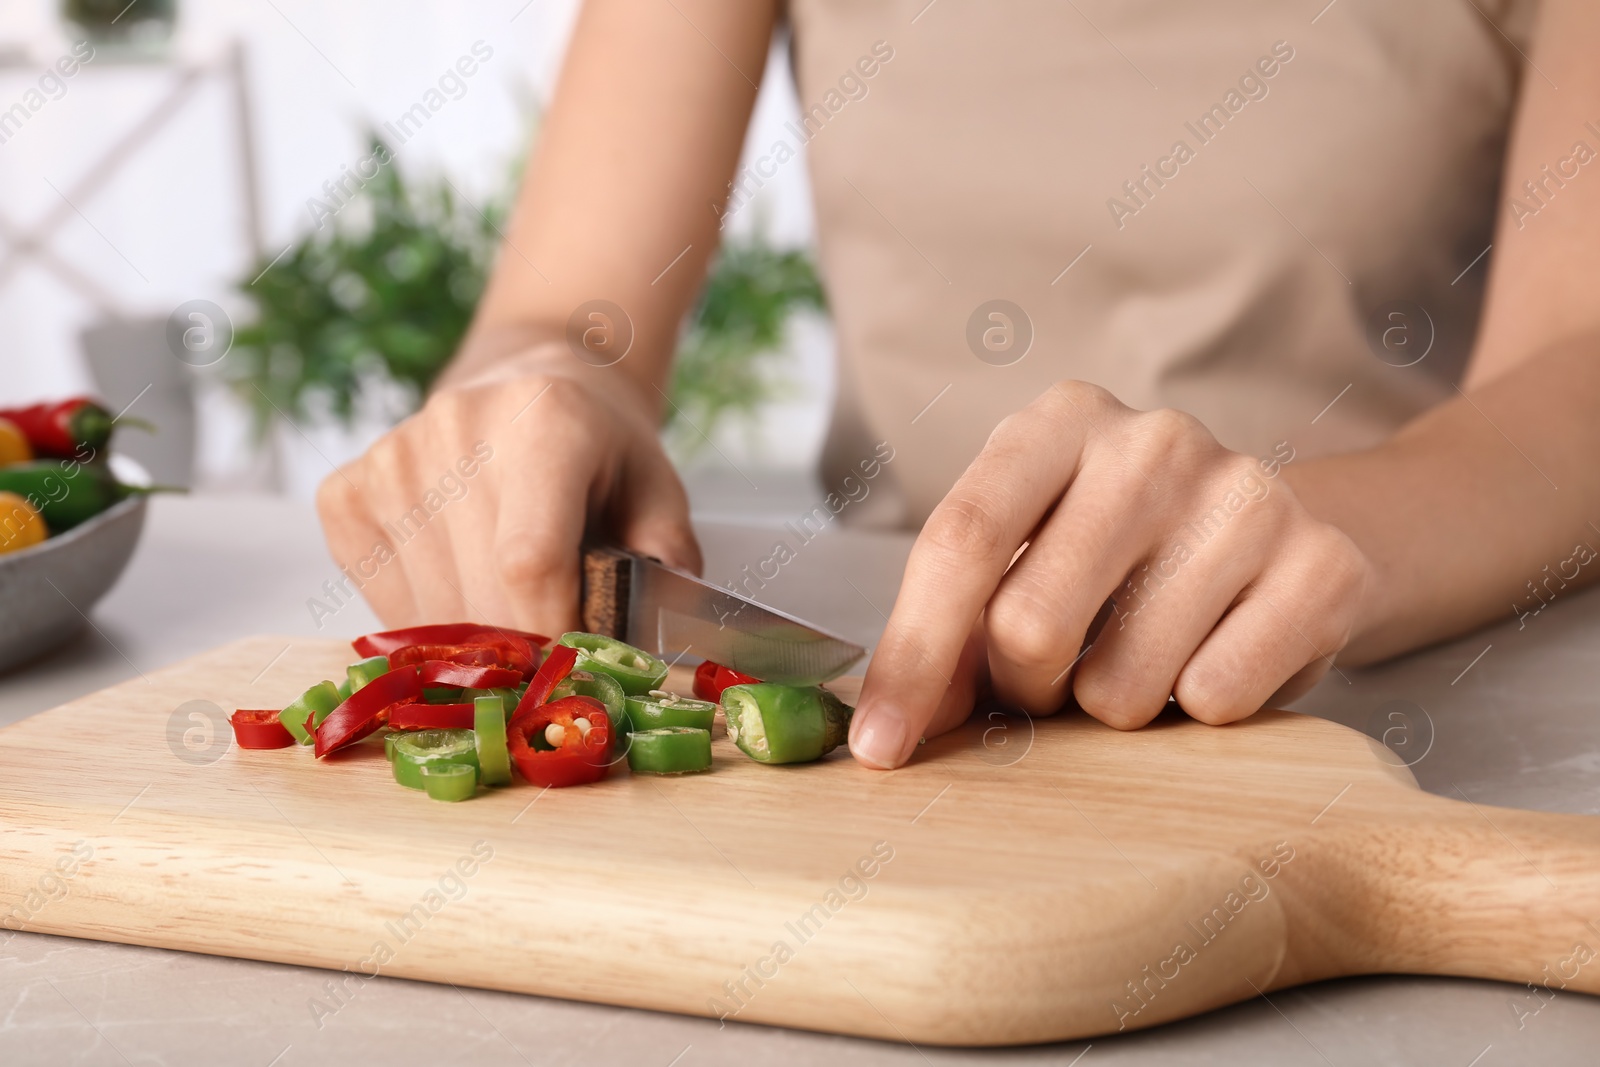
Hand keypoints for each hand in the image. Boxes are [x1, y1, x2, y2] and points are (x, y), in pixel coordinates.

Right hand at [316, 351, 700, 633]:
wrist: (528, 384)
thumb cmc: (599, 452)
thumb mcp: (658, 494)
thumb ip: (663, 563)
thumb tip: (638, 643)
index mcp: (546, 422)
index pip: (529, 562)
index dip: (552, 633)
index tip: (575, 666)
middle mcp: (455, 429)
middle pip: (476, 597)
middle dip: (520, 652)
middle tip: (551, 656)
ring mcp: (390, 460)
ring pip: (425, 611)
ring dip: (473, 643)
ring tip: (513, 613)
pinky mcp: (346, 492)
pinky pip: (382, 598)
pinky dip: (425, 622)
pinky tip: (463, 589)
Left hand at [848, 381, 1371, 768]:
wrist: (1282, 534)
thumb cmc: (1121, 555)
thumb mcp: (1027, 556)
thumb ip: (951, 627)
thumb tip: (885, 730)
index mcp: (1061, 422)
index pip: (960, 539)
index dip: (910, 655)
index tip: (880, 747)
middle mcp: (1155, 441)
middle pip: (1029, 624)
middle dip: (1022, 688)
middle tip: (1052, 678)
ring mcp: (1247, 496)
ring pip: (1120, 684)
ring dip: (1112, 704)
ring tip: (1142, 655)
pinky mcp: (1323, 566)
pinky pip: (1214, 699)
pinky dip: (1195, 710)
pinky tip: (1213, 655)